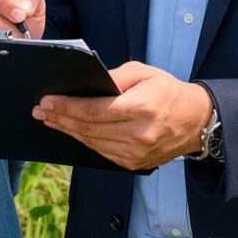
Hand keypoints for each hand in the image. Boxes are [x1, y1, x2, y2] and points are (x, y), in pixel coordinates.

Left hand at [34, 62, 211, 170]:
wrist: (196, 121)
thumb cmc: (169, 92)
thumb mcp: (144, 73)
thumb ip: (114, 77)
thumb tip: (87, 84)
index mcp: (141, 108)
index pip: (94, 111)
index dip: (67, 107)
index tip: (48, 101)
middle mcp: (139, 134)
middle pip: (88, 129)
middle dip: (61, 119)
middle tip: (41, 110)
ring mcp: (136, 154)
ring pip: (92, 143)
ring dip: (67, 131)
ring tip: (50, 120)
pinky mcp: (135, 164)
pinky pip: (102, 153)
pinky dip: (85, 141)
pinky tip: (72, 131)